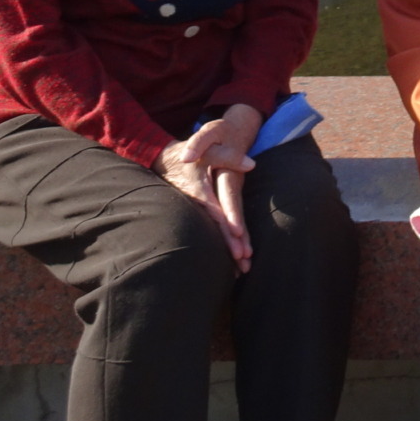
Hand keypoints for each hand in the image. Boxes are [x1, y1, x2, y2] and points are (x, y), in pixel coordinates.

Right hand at [156, 102, 261, 272]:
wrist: (167, 161)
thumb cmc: (191, 154)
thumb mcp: (208, 150)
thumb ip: (229, 156)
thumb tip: (252, 164)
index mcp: (200, 191)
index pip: (216, 210)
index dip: (227, 223)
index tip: (238, 237)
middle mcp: (198, 205)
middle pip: (216, 228)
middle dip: (229, 245)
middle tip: (244, 261)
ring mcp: (199, 212)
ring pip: (214, 234)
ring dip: (226, 251)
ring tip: (242, 271)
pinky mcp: (201, 214)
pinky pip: (212, 232)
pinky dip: (221, 246)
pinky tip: (232, 262)